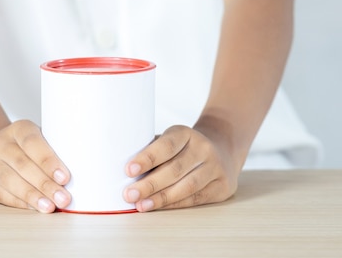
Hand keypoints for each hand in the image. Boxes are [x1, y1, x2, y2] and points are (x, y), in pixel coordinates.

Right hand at [0, 119, 71, 212]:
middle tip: (63, 198)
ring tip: (49, 206)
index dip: (49, 160)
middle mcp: (0, 143)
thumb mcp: (37, 139)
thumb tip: (81, 170)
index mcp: (19, 128)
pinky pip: (2, 194)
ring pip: (10, 180)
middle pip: (23, 164)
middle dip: (45, 184)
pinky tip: (34, 208)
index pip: (33, 142)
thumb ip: (54, 149)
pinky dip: (20, 203)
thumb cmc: (23, 148)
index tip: (65, 177)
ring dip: (32, 196)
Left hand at [123, 125, 238, 211]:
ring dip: (161, 198)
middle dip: (150, 184)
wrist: (222, 149)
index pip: (167, 145)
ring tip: (141, 205)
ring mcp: (216, 168)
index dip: (147, 158)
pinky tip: (158, 207)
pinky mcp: (222, 186)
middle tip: (129, 194)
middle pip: (175, 169)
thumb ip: (150, 150)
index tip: (128, 170)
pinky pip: (195, 199)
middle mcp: (203, 149)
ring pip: (187, 186)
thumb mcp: (170, 140)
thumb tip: (118, 167)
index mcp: (186, 133)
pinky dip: (174, 205)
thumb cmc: (183, 148)